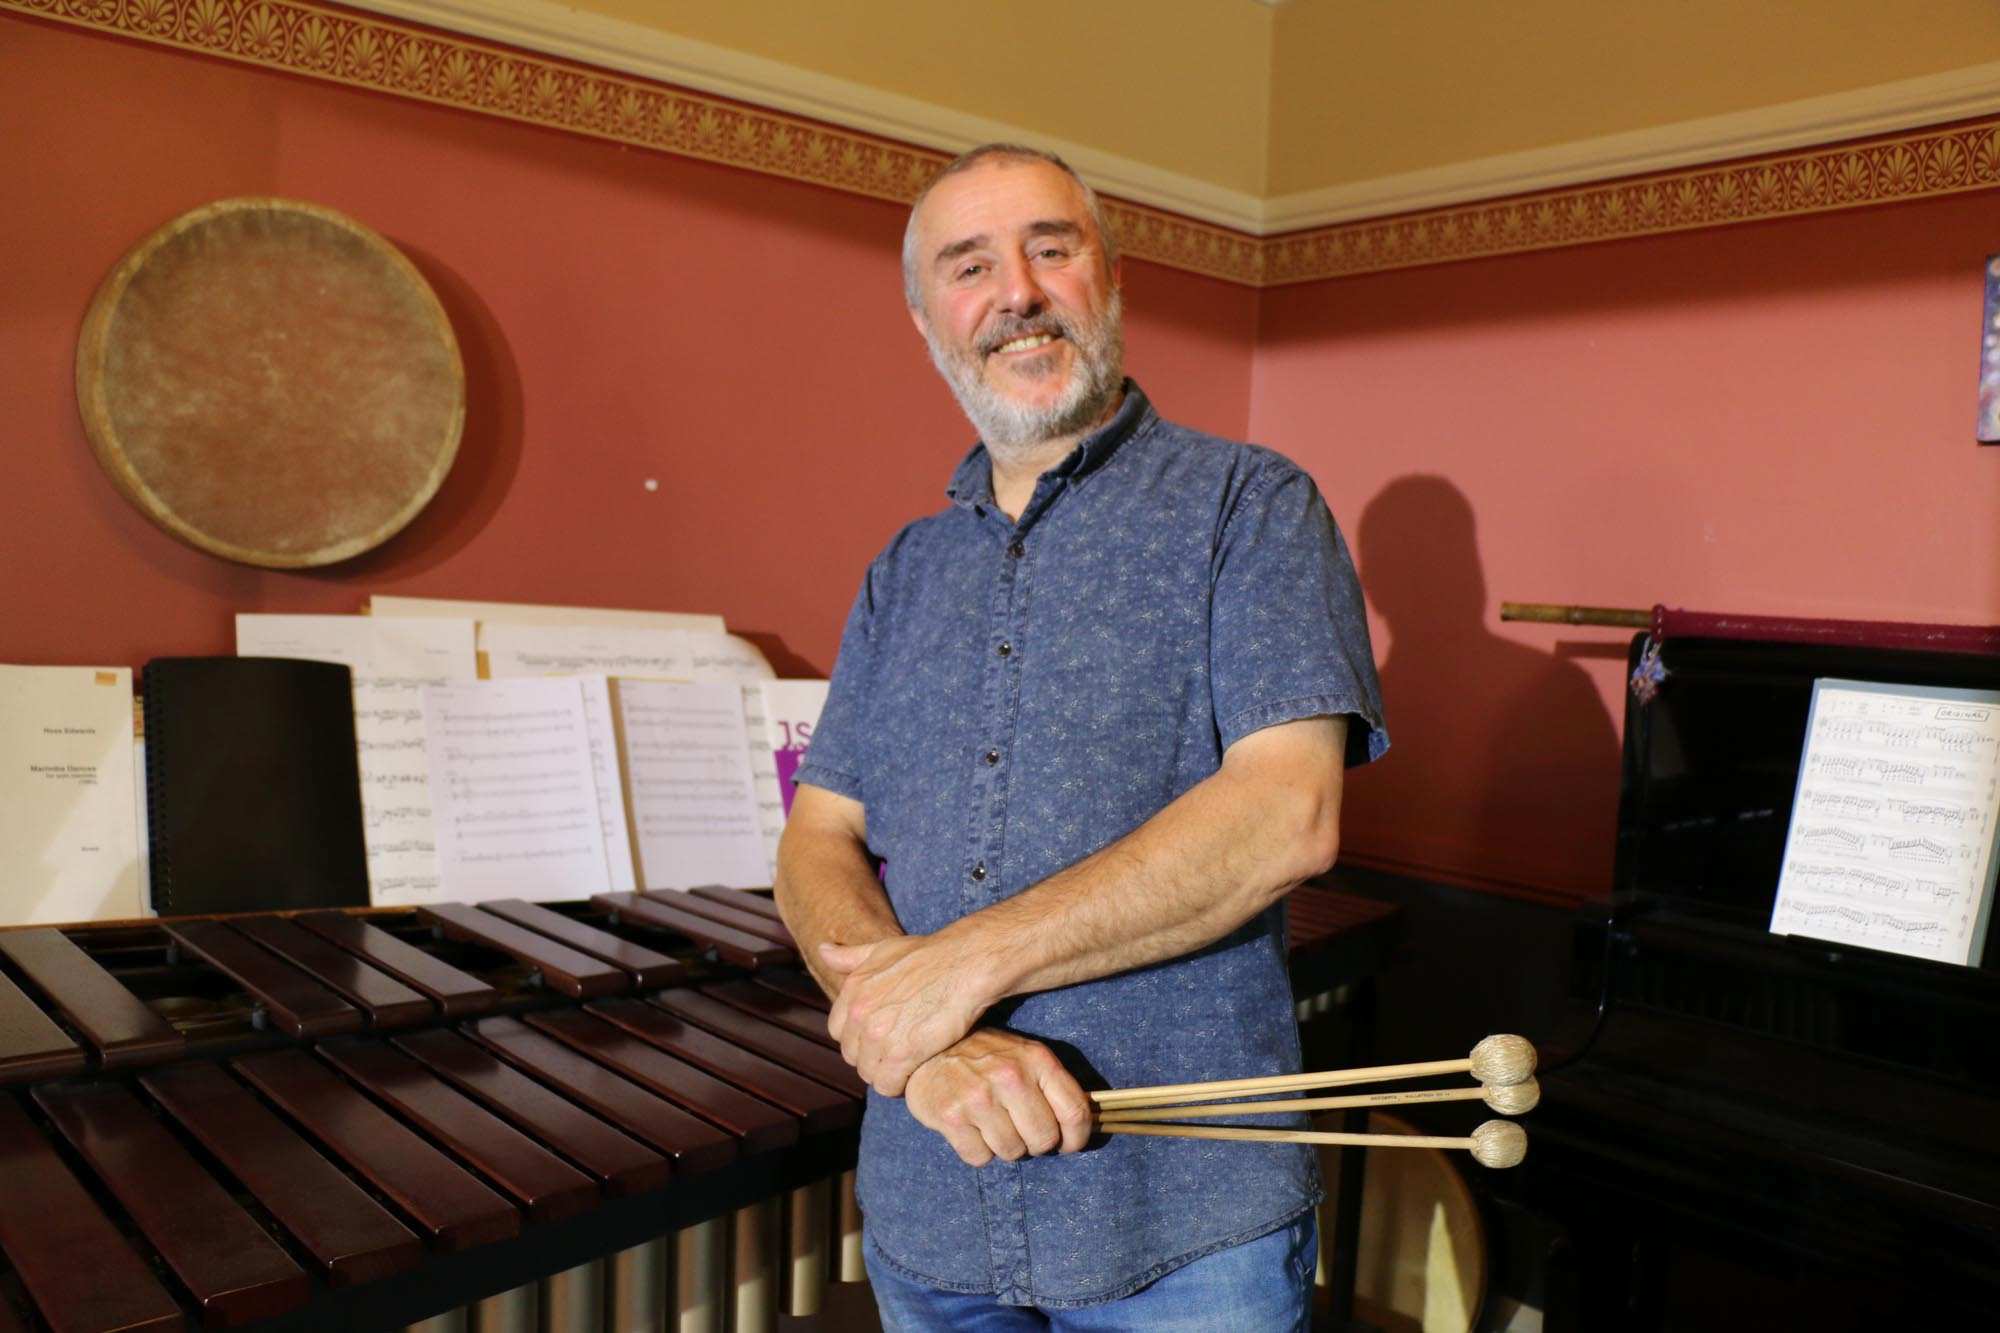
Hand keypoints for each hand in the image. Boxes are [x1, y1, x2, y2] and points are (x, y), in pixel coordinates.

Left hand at [821, 935, 989, 1095]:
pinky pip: (887, 1085)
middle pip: (853, 1055)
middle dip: (872, 1057)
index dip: (859, 1037)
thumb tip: (823, 950)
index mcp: (853, 990)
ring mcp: (879, 1034)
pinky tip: (914, 1073)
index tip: (880, 1037)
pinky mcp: (902, 1053)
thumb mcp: (884, 948)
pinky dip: (898, 1085)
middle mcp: (860, 1013)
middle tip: (897, 1053)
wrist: (966, 964)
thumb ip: (851, 956)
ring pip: (869, 1073)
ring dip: (886, 1073)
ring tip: (907, 1064)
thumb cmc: (931, 955)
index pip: (838, 1031)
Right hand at [904, 1029, 1093, 1166]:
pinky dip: (976, 1150)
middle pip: (1044, 1139)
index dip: (1076, 1139)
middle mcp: (1010, 1076)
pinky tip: (969, 1127)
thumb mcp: (1024, 1055)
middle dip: (1035, 1142)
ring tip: (990, 1123)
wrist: (926, 1048)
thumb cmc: (984, 1056)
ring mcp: (978, 1097)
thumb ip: (1052, 1085)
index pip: (1075, 1113)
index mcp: (1036, 1060)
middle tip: (1020, 1129)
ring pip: (1012, 1152)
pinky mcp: (950, 1116)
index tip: (1067, 1144)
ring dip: (1004, 1146)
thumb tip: (1083, 1124)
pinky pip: (980, 1158)